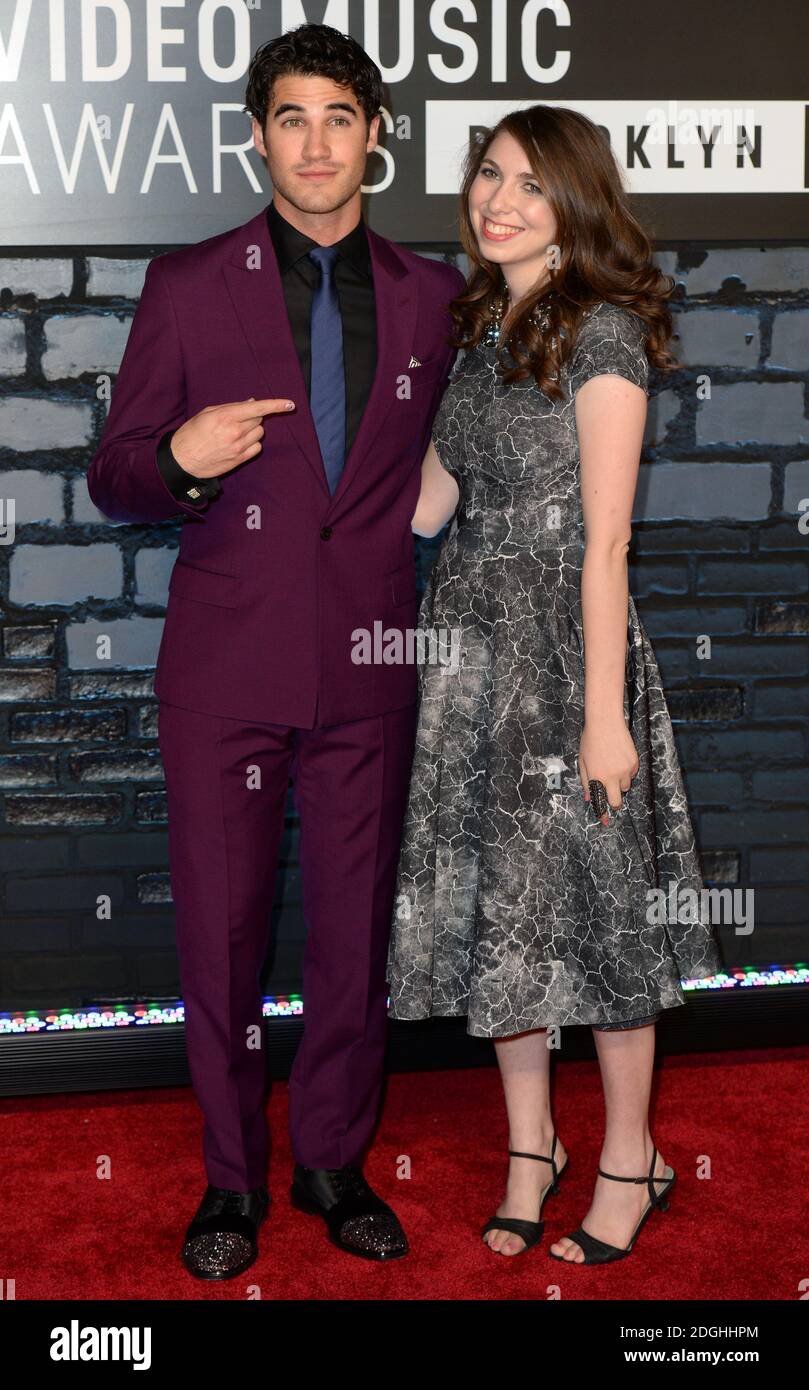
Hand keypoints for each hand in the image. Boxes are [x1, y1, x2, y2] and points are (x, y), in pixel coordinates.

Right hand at [170, 397, 294, 478]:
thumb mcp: (208, 413)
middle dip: (253, 416)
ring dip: (253, 430)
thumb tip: (251, 403)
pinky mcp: (239, 460)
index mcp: (227, 416)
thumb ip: (231, 407)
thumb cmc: (192, 433)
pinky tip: (239, 443)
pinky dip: (252, 443)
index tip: (290, 404)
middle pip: (259, 419)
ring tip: (236, 432)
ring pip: (260, 433)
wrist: (182, 460)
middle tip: (238, 419)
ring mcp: (239, 447)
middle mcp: (235, 432)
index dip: (276, 405)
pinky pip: (257, 448)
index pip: (258, 408)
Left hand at [578, 719, 638, 826]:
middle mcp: (612, 776)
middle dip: (614, 801)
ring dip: (619, 783)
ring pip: (625, 787)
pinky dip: (627, 771)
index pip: (600, 802)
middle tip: (610, 794)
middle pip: (617, 801)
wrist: (605, 723)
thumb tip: (588, 798)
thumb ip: (586, 781)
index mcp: (596, 777)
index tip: (605, 822)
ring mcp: (625, 770)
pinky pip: (632, 774)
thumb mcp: (582, 761)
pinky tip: (619, 758)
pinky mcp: (634, 763)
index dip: (602, 814)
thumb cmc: (590, 741)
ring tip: (612, 766)